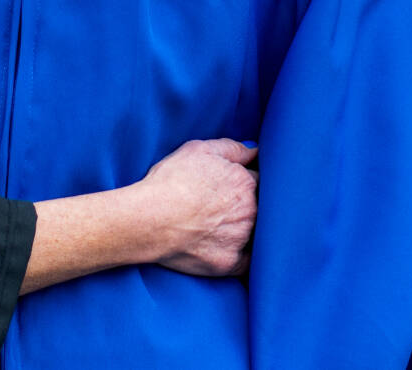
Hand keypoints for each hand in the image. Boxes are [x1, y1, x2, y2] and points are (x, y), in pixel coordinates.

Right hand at [131, 138, 258, 276]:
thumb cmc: (171, 182)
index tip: (233, 189)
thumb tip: (255, 152)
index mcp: (245, 182)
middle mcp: (250, 210)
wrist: (150, 219)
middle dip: (248, 207)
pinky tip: (229, 251)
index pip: (259, 182)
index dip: (246, 184)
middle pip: (261, 208)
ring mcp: (242, 238)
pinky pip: (248, 263)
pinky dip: (243, 257)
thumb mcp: (199, 150)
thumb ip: (232, 149)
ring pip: (256, 234)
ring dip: (247, 231)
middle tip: (225, 209)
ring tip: (221, 229)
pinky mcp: (230, 262)